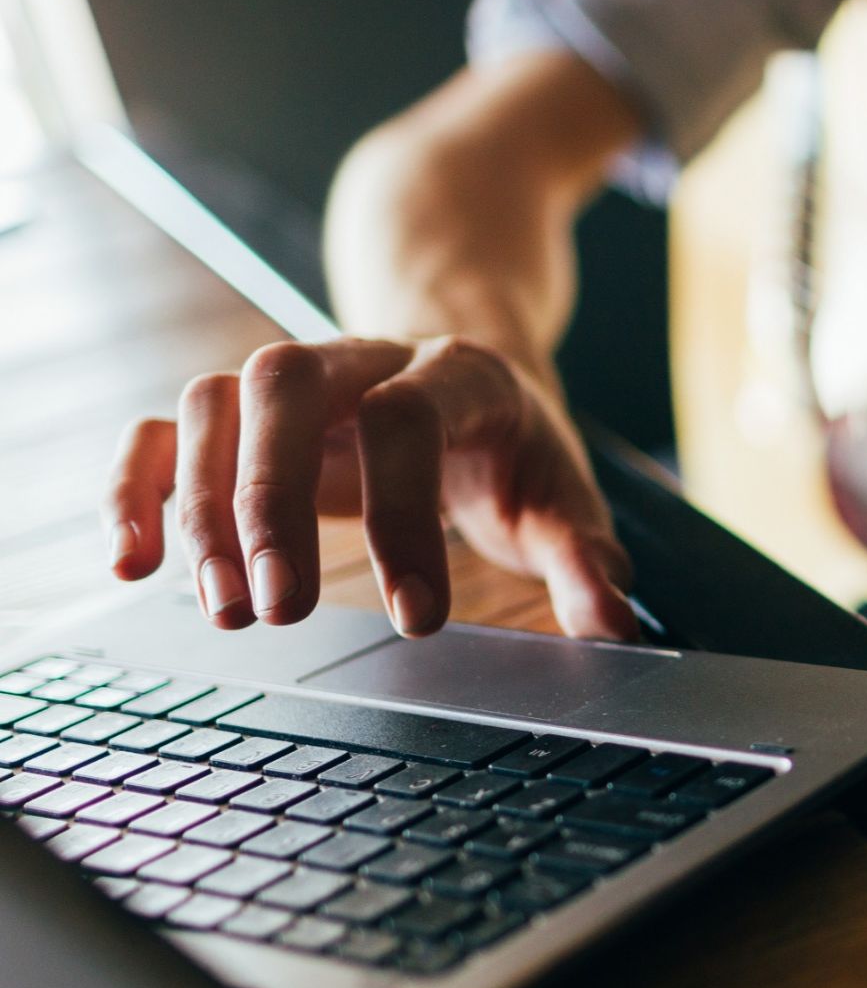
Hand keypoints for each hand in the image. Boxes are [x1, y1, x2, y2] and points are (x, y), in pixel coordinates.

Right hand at [103, 335, 637, 641]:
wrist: (464, 361)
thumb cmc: (514, 448)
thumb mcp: (563, 498)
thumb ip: (586, 561)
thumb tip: (614, 627)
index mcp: (458, 375)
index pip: (412, 417)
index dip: (406, 516)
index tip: (421, 623)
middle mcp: (364, 359)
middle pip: (287, 386)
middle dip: (275, 500)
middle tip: (284, 611)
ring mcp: (295, 380)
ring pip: (217, 400)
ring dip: (206, 504)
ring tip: (227, 608)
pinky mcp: (244, 415)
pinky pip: (168, 428)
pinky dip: (138, 486)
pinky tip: (131, 562)